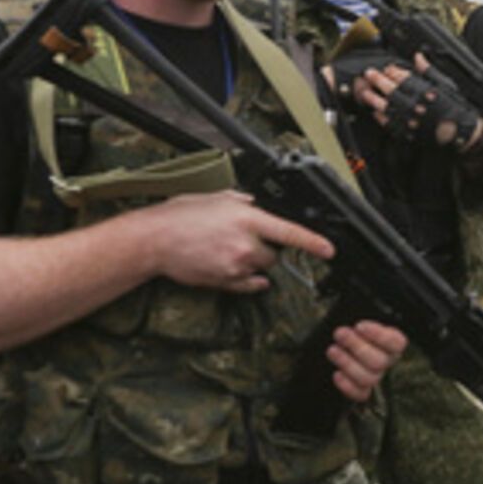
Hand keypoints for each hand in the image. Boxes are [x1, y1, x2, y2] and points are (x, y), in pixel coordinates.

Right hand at [142, 191, 333, 293]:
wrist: (154, 240)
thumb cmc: (181, 215)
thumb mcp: (217, 198)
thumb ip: (242, 202)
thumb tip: (255, 204)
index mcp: (248, 219)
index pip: (289, 232)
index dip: (312, 242)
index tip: (329, 250)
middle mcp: (246, 245)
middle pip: (275, 254)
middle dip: (267, 248)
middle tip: (244, 239)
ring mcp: (236, 266)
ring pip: (261, 269)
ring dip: (253, 262)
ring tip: (228, 250)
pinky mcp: (225, 282)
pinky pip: (249, 286)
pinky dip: (248, 279)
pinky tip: (234, 267)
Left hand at [327, 320, 407, 401]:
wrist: (339, 340)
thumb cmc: (352, 327)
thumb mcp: (357, 315)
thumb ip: (362, 313)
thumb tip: (356, 315)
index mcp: (391, 341)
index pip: (397, 342)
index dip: (379, 336)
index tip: (359, 326)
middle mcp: (386, 360)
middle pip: (380, 361)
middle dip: (356, 347)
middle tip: (339, 334)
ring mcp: (375, 376)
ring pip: (369, 378)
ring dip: (348, 364)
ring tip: (332, 350)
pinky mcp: (362, 389)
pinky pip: (361, 394)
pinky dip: (348, 386)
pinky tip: (336, 374)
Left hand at [357, 53, 482, 149]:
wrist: (458, 131)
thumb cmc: (454, 107)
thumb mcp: (444, 84)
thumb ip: (428, 70)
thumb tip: (418, 56)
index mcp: (422, 90)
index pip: (401, 76)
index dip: (391, 70)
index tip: (387, 67)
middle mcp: (413, 103)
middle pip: (389, 89)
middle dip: (377, 80)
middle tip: (369, 74)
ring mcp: (408, 119)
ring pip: (385, 106)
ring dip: (373, 98)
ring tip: (365, 92)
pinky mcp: (407, 132)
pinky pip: (388, 124)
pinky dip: (380, 117)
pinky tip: (376, 112)